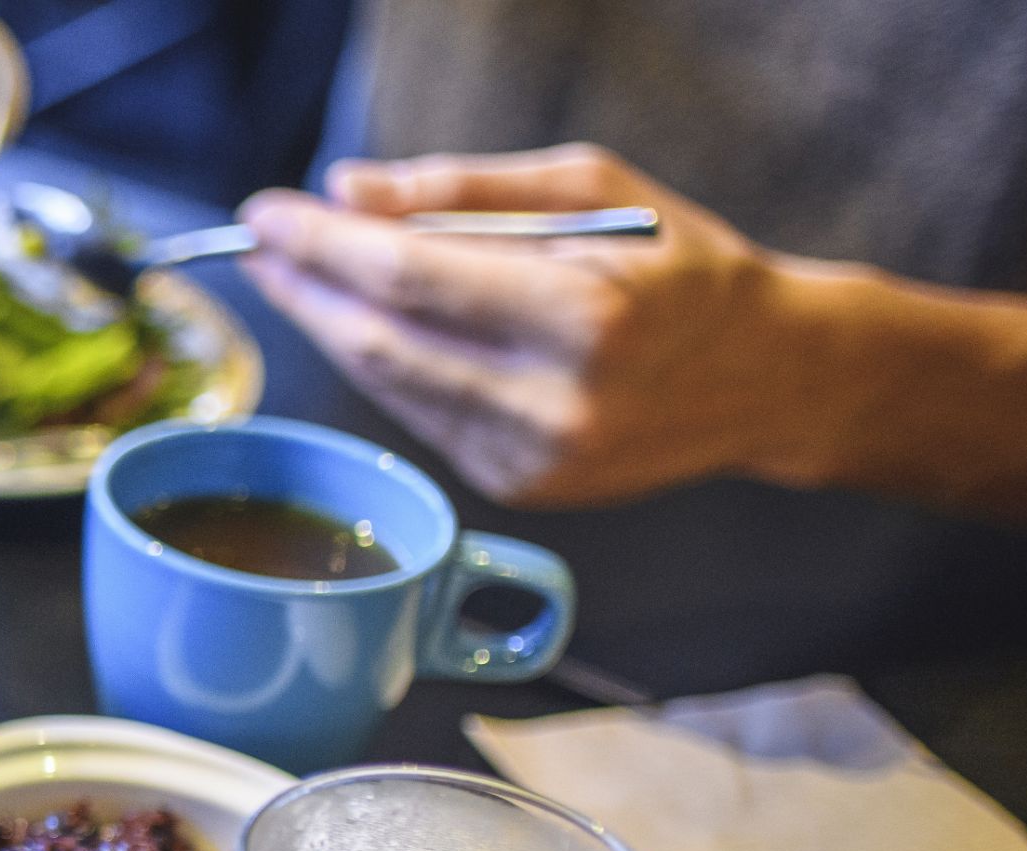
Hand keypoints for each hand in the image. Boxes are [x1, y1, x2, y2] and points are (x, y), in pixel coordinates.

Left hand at [236, 142, 816, 506]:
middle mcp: (557, 403)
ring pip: (390, 385)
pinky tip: (365, 323)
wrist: (770, 376)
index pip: (409, 276)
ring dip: (330, 326)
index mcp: (587, 318)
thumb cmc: (683, 265)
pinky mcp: (520, 486)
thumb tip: (348, 190)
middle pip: (380, 342)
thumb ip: (463, 188)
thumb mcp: (593, 190)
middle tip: (256, 241)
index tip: (265, 211)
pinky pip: (420, 415)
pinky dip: (383, 366)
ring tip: (295, 272)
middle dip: (305, 287)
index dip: (321, 243)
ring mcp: (536, 459)